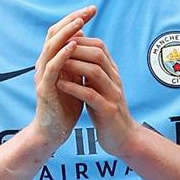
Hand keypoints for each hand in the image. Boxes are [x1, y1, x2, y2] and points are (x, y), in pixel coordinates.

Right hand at [32, 6, 96, 148]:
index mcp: (52, 60)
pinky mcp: (44, 89)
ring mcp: (42, 76)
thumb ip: (76, 60)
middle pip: (54, 34)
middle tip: (89, 10)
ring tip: (80, 22)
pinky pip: (52, 68)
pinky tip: (73, 46)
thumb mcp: (73, 78)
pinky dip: (62, 54)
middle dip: (72, 20)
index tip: (93, 9)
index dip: (76, 19)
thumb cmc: (65, 106)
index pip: (62, 32)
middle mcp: (44, 64)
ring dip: (66, 33)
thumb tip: (83, 39)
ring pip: (51, 47)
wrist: (54, 131)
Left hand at [56, 36, 138, 156]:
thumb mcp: (100, 88)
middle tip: (57, 50)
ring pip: (95, 71)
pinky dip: (74, 88)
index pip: (99, 47)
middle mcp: (115, 80)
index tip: (62, 41)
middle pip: (98, 54)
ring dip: (74, 65)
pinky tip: (60, 85)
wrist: (123, 138)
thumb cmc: (106, 112)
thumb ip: (92, 71)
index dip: (80, 40)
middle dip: (76, 49)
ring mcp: (113, 95)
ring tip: (57, 65)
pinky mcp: (108, 111)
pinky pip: (90, 95)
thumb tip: (77, 53)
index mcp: (112, 73)